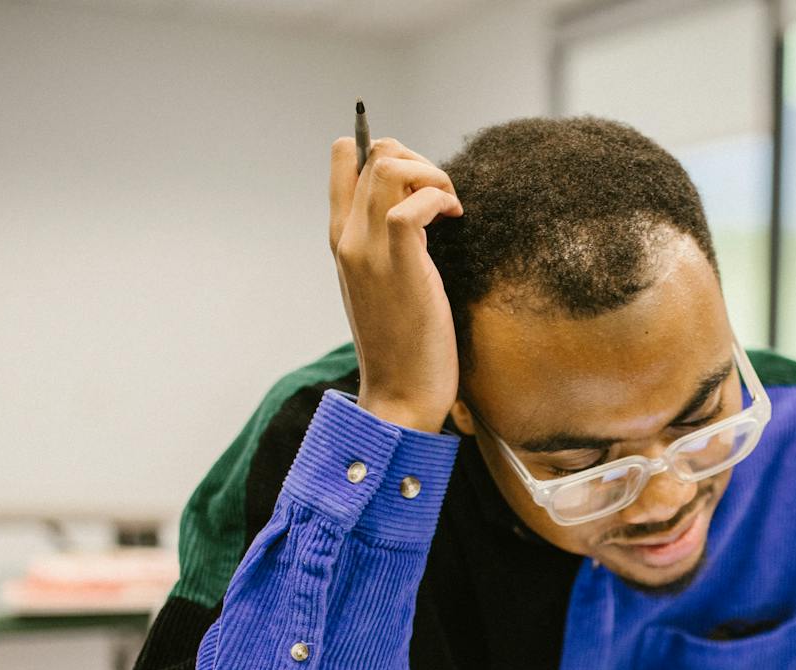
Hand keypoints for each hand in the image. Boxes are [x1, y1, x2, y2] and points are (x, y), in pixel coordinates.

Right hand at [327, 136, 462, 431]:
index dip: (385, 150)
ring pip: (388, 169)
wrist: (400, 394)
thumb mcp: (387, 283)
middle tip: (443, 198)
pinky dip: (438, 198)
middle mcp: (348, 239)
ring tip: (450, 207)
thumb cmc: (402, 343)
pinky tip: (454, 218)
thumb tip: (417, 209)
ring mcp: (369, 252)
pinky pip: (410, 206)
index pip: (344, 159)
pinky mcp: (400, 267)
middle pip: (374, 155)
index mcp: (341, 239)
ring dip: (430, 174)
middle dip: (419, 161)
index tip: (417, 182)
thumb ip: (390, 244)